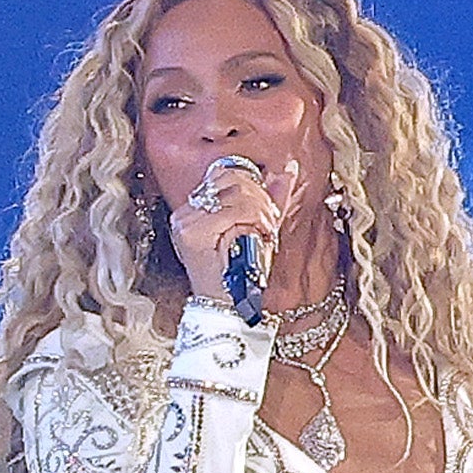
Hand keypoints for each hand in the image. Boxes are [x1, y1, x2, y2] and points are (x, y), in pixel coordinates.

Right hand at [164, 151, 296, 306]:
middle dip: (260, 196)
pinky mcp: (192, 232)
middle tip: (268, 221)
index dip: (252, 184)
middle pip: (231, 179)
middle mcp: (185, 212)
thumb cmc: (241, 271)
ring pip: (236, 193)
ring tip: (265, 229)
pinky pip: (235, 210)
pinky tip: (260, 234)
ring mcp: (186, 222)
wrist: (228, 304)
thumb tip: (287, 168)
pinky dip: (255, 219)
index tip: (265, 208)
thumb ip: (272, 197)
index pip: (224, 173)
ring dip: (261, 209)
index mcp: (195, 208)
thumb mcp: (259, 226)